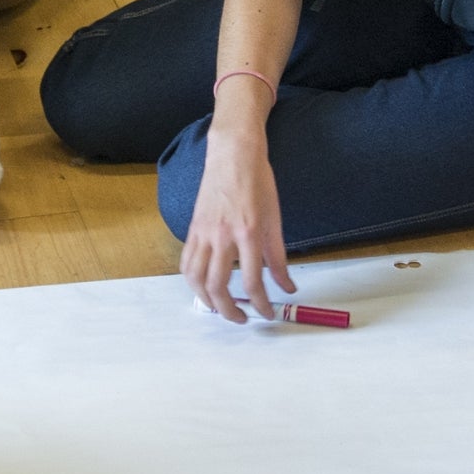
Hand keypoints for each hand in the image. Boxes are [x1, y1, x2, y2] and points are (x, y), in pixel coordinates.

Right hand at [181, 123, 292, 323]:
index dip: (261, 303)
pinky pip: (186, 262)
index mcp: (248, 232)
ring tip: (219, 308)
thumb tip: (286, 287)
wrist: (232, 154)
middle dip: (230, 310)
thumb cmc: (257, 182)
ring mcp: (203, 232)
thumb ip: (278, 257)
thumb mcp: (275, 219)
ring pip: (195, 278)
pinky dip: (192, 280)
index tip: (268, 313)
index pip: (251, 280)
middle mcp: (222, 235)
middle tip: (243, 318)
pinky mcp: (193, 229)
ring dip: (206, 300)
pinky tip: (203, 287)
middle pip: (217, 286)